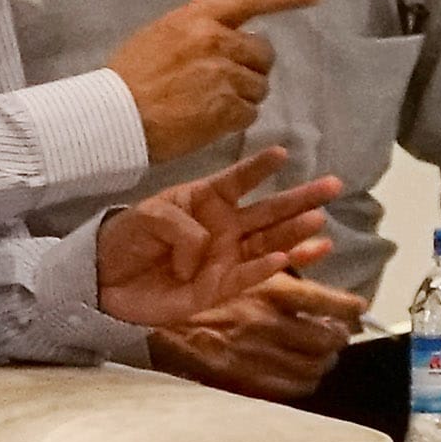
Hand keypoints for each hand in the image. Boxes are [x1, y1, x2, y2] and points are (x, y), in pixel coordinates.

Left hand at [99, 149, 344, 330]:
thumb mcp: (151, 215)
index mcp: (208, 200)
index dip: (259, 167)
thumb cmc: (130, 237)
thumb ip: (182, 226)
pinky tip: (286, 257)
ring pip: (269, 243)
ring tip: (320, 222)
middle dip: (302, 199)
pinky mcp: (220, 289)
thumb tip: (207, 248)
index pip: (239, 180)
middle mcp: (225, 227)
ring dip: (294, 234)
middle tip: (333, 186)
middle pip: (269, 211)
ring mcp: (226, 258)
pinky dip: (266, 268)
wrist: (107, 279)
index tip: (282, 152)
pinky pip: (248, 276)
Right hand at [108, 0, 322, 159]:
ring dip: (243, 95)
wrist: (114, 117)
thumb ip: (204, 7)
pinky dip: (236, 119)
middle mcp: (215, 43)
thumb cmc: (133, 73)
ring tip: (211, 101)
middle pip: (263, 52)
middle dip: (252, 66)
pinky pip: (250, 112)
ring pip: (259, 86)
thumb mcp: (164, 29)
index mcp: (199, 19)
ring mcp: (223, 77)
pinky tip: (210, 119)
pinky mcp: (225, 110)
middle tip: (226, 78)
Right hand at [152, 274, 369, 398]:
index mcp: (270, 290)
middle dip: (338, 338)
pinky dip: (302, 382)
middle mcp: (269, 324)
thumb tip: (316, 265)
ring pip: (313, 366)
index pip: (330, 303)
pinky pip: (289, 388)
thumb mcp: (239, 269)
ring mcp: (256, 355)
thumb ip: (276, 274)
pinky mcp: (242, 380)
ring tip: (322, 357)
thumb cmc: (194, 285)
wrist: (151, 319)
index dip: (350, 310)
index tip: (357, 312)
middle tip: (338, 335)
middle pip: (328, 339)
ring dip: (323, 361)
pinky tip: (300, 375)